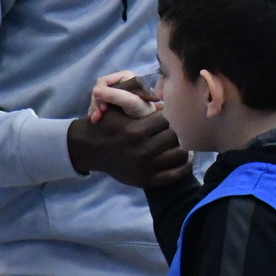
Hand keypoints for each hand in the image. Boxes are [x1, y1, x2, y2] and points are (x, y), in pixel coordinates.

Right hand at [67, 106, 190, 187]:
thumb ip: (133, 96)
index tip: (168, 115)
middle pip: (174, 136)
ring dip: (184, 146)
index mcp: (135, 131)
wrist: (91, 150)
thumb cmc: (106, 125)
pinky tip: (184, 157)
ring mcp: (145, 168)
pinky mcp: (147, 181)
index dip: (169, 115)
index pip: (167, 119)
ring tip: (182, 141)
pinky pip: (175, 174)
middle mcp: (141, 151)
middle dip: (176, 130)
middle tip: (177, 128)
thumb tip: (159, 94)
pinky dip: (184, 165)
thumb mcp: (113, 107)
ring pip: (179, 154)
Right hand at [88, 70, 159, 122]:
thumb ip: (114, 95)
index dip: (99, 94)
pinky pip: (100, 102)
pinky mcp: (114, 100)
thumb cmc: (143, 112)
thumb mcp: (131, 103)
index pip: (103, 81)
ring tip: (96, 120)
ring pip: (98, 97)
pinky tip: (96, 119)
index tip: (102, 109)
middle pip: (99, 89)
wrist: (151, 124)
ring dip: (95, 108)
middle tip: (96, 117)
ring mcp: (116, 91)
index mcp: (124, 76)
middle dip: (96, 103)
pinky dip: (96, 110)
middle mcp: (120, 81)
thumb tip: (94, 90)